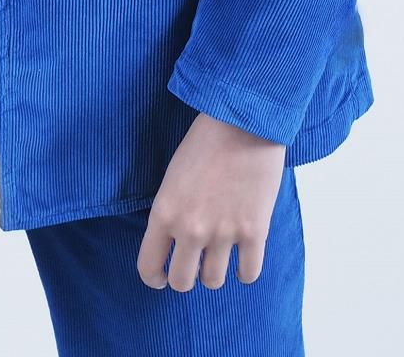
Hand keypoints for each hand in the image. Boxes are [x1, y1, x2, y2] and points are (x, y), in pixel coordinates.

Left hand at [138, 111, 285, 289]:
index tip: (162, 277)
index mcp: (164, 213)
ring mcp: (223, 233)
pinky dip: (246, 270)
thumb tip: (175, 241)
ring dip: (216, 271)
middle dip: (186, 277)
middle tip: (194, 264)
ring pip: (214, 281)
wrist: (243, 121)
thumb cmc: (205, 141)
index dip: (154, 277)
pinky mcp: (254, 232)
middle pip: (182, 282)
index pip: (148, 267)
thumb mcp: (173, 176)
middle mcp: (190, 229)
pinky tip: (244, 256)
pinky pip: (248, 274)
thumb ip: (171, 212)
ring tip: (220, 255)